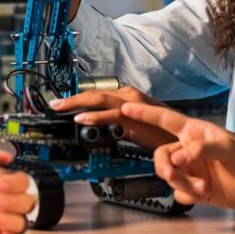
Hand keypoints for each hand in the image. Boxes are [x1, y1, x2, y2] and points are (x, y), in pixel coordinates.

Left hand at [50, 86, 174, 148]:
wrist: (180, 140)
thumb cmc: (160, 134)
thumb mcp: (132, 126)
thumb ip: (115, 124)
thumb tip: (98, 128)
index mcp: (127, 96)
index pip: (97, 94)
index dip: (78, 98)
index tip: (62, 104)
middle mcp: (129, 95)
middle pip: (95, 93)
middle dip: (72, 98)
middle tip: (53, 104)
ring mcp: (132, 104)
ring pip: (100, 99)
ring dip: (77, 103)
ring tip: (60, 108)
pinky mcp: (136, 117)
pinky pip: (111, 115)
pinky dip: (95, 116)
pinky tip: (82, 119)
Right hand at [120, 103, 234, 214]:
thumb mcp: (228, 148)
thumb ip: (201, 149)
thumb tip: (177, 158)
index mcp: (194, 133)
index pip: (165, 119)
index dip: (145, 113)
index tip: (125, 107)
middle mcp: (188, 150)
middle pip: (160, 156)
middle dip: (165, 167)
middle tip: (175, 176)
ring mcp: (191, 170)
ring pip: (169, 176)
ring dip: (183, 184)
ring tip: (204, 189)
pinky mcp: (194, 189)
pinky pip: (178, 193)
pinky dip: (188, 196)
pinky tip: (206, 195)